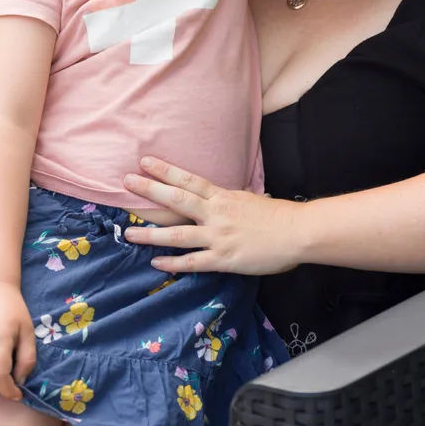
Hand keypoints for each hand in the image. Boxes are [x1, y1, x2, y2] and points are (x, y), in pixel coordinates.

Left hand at [123, 158, 301, 275]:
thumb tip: (224, 196)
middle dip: (150, 190)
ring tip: (128, 232)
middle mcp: (216, 213)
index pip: (189, 180)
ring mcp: (218, 236)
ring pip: (177, 235)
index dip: (165, 170)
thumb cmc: (278, 216)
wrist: (298, 233)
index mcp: (223, 197)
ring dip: (151, 234)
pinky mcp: (223, 259)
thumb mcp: (251, 199)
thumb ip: (232, 199)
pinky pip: (193, 262)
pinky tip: (156, 262)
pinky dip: (173, 263)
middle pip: (177, 199)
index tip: (145, 161)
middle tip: (126, 181)